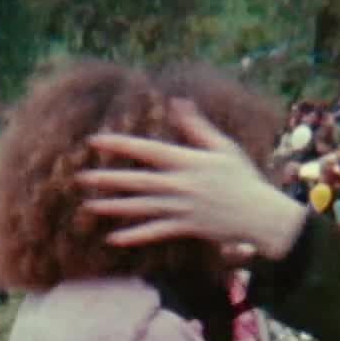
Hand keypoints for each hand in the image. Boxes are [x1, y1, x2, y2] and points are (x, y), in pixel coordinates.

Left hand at [79, 100, 310, 258]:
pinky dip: (135, 236)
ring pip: (141, 208)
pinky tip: (114, 238)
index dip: (120, 145)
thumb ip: (197, 127)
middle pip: (138, 182)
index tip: (95, 141)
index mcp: (188, 161)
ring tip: (88, 206)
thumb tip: (178, 102)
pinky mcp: (186, 227)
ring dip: (114, 208)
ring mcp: (182, 209)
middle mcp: (181, 185)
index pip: (147, 151)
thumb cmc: (243, 177)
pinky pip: (156, 233)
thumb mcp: (223, 147)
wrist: (260, 214)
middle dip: (108, 179)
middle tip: (80, 178)